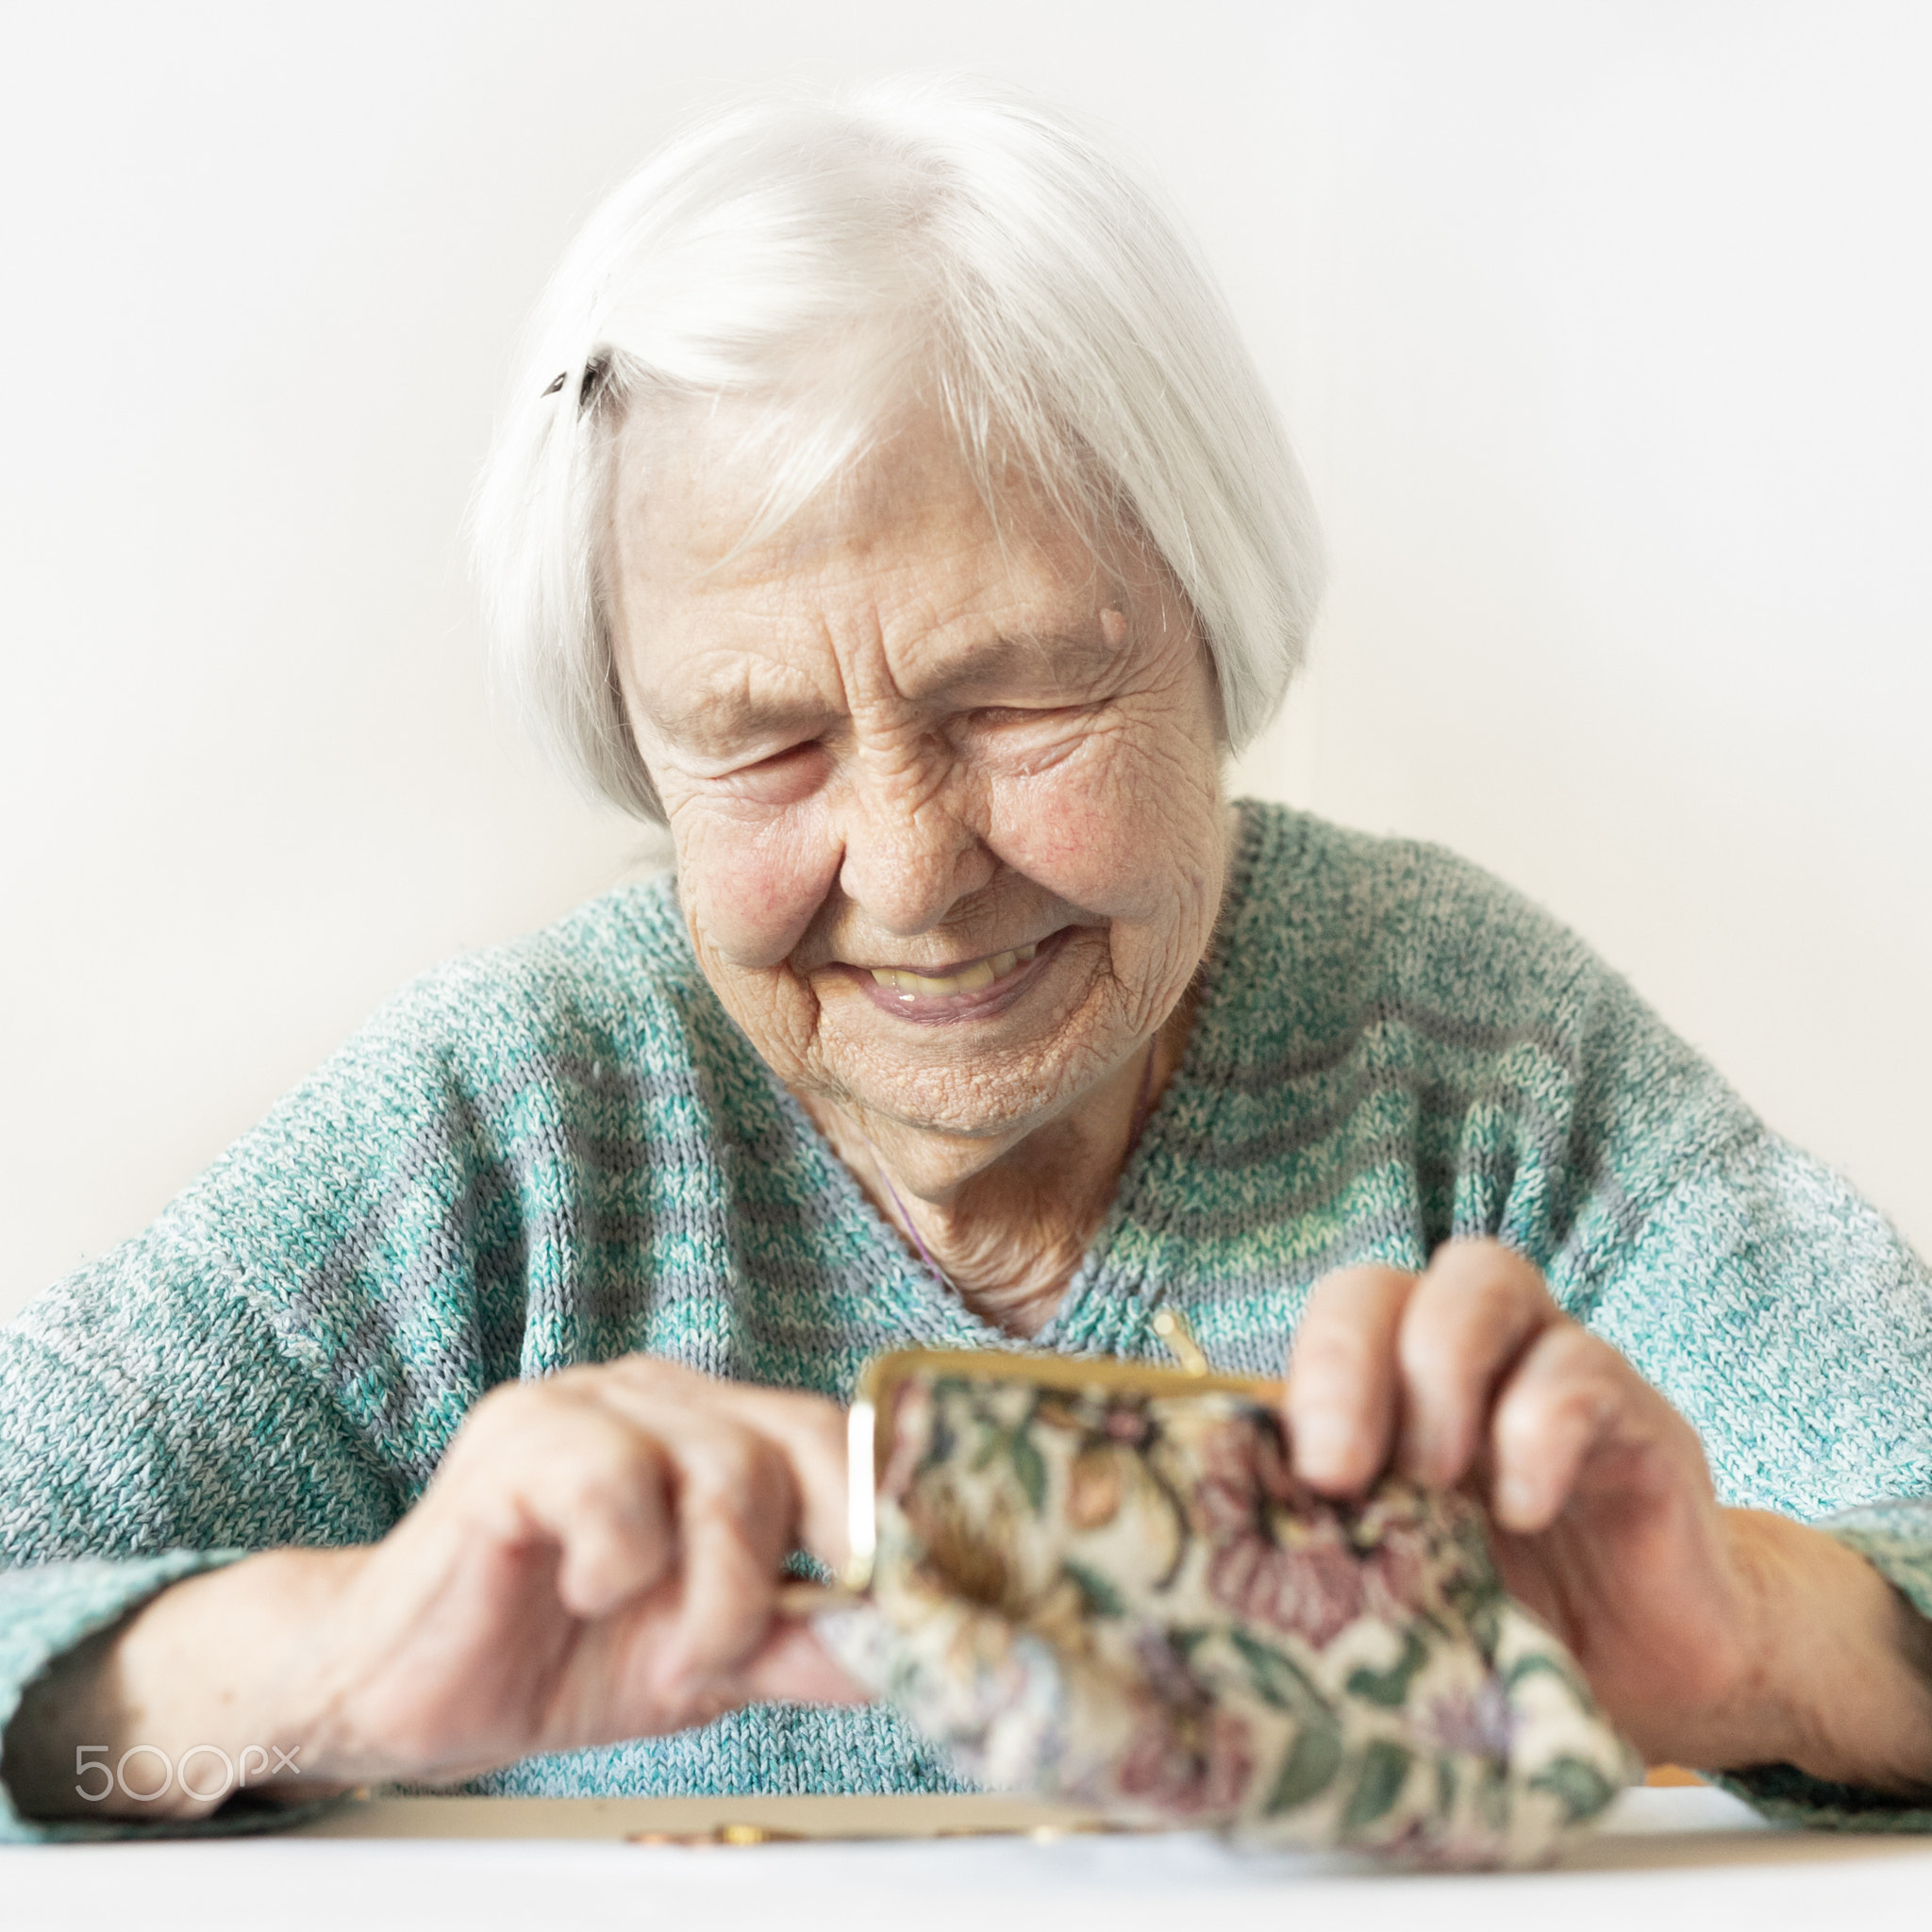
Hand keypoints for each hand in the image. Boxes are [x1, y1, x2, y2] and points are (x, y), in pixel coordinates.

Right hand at [5, 1359, 862, 1819]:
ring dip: (720, 1595)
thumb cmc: (557, 1655)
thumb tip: (919, 1648)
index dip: (895, 1512)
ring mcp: (590, 1404)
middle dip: (816, 1557)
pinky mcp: (518, 1440)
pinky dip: (622, 1563)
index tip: (926, 1595)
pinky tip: (583, 1591)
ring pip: (728, 1468)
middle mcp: (666, 1396)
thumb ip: (807, 1641)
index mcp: (721, 1430)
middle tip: (772, 1642)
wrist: (396, 1688)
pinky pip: (616, 1482)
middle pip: (808, 1438)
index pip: (844, 1436)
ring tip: (674, 1656)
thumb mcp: (711, 1663)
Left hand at [1283, 1238, 1931, 1786]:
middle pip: (1382, 1284)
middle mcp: (1458, 1358)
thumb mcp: (1396, 1585)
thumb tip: (1225, 1536)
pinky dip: (1542, 1427)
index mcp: (1381, 1394)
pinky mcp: (1639, 1419)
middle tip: (1337, 1468)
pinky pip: (1585, 1369)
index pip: (1312, 1333)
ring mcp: (1549, 1370)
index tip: (1291, 1475)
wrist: (1653, 1675)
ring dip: (1441, 1366)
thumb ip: (1325, 1543)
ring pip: (1485, 1278)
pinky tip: (1523, 1508)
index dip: (1296, 1378)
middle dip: (1345, 1358)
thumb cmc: (1500, 1620)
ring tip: (1434, 1478)